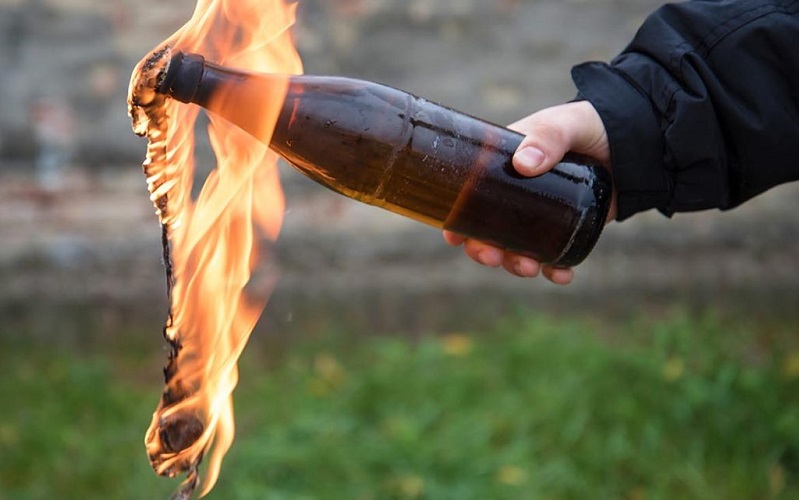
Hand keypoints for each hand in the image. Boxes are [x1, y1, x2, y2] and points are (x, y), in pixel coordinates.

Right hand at [443, 100, 615, 284]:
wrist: (635, 142)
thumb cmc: (591, 124)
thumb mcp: (567, 124)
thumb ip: (548, 138)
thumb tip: (523, 165)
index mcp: (503, 166)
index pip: (469, 195)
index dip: (457, 219)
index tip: (454, 236)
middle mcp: (516, 194)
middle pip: (487, 230)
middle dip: (483, 250)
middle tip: (492, 257)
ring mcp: (541, 215)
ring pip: (516, 248)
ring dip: (514, 264)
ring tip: (528, 269)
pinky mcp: (567, 229)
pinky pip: (554, 257)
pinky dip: (554, 271)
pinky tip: (561, 275)